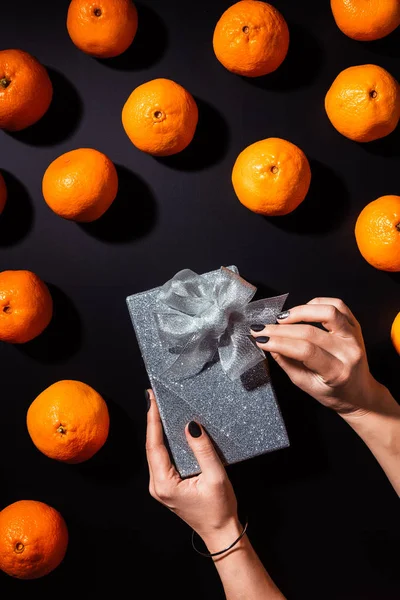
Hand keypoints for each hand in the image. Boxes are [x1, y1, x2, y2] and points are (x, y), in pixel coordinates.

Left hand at [145, 390, 240, 550]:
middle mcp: (157, 485)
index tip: (151, 400)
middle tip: (153, 397)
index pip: (154, 445)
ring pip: (156, 452)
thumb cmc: (219, 508)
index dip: (153, 420)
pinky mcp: (167, 485)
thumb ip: (203, 450)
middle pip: (152, 447)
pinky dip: (164, 441)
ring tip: (159, 408)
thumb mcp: (215, 476)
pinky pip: (162, 458)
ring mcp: (160, 486)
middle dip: (153, 421)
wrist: (220, 532)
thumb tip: (191, 425)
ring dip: (158, 430)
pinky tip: (169, 429)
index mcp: (164, 484)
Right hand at [250, 297, 387, 416]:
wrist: (360, 392)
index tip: (260, 339)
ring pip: (327, 312)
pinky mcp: (356, 326)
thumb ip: (286, 363)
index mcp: (337, 372)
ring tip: (282, 318)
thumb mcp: (305, 385)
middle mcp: (349, 352)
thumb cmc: (333, 392)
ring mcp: (355, 337)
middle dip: (280, 329)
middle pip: (310, 332)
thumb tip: (268, 344)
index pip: (304, 351)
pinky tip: (303, 310)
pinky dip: (318, 303)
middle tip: (262, 329)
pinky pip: (338, 305)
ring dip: (300, 311)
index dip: (279, 342)